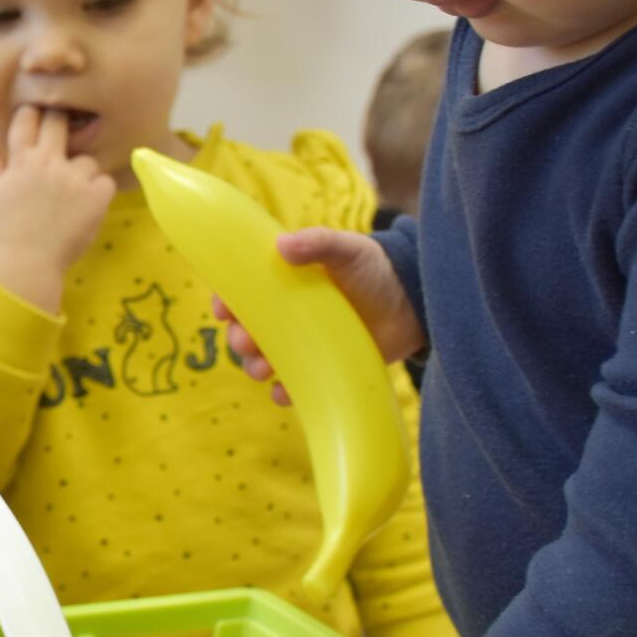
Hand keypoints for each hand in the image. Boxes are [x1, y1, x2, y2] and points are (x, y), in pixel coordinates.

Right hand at [0, 106, 115, 311]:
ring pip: (87, 159)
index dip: (34, 112)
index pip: (28, 119)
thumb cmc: (7, 229)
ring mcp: (74, 179)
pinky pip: (106, 181)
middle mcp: (48, 163)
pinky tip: (89, 206)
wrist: (26, 263)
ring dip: (83, 172)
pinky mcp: (96, 196)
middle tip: (64, 135)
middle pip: (58, 123)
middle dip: (61, 122)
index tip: (39, 113)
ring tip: (74, 195)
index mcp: (22, 160)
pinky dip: (101, 192)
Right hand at [215, 228, 423, 404]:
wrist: (413, 302)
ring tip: (262, 368)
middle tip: (246, 342)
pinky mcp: (321, 369)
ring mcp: (303, 344)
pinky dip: (283, 393)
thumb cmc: (375, 269)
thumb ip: (318, 243)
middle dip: (239, 339)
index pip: (244, 292)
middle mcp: (288, 316)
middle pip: (249, 331)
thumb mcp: (347, 249)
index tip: (223, 310)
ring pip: (264, 360)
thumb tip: (281, 245)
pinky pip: (294, 387)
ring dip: (254, 367)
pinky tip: (282, 392)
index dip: (227, 302)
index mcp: (284, 284)